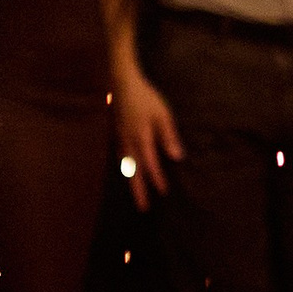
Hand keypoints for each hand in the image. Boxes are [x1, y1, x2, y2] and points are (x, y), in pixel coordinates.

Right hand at [111, 70, 182, 208]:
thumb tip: (177, 157)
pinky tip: (127, 173)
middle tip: (143, 208)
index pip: (150, 163)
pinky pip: (119, 157)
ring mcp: (119, 139)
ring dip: (131, 181)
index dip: (157, 178)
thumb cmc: (146, 97)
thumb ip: (169, 136)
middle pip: (134, 171)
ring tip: (135, 195)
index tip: (164, 192)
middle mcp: (128, 142)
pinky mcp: (115, 135)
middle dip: (139, 190)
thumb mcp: (162, 114)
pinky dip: (124, 169)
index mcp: (142, 137)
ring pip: (125, 166)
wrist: (121, 84)